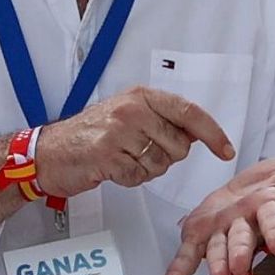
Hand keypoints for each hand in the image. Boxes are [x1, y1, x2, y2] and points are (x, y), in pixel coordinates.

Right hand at [34, 86, 233, 198]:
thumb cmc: (90, 133)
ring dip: (147, 169)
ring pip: (161, 163)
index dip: (213, 132)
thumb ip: (162, 118)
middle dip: (167, 156)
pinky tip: (114, 168)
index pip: (189, 112)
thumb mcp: (128, 113)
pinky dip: (131, 179)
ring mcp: (119, 132)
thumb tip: (199, 132)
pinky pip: (139, 177)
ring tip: (124, 158)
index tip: (226, 149)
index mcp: (141, 96)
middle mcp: (132, 110)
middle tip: (141, 151)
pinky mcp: (107, 156)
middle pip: (179, 144)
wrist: (48, 151)